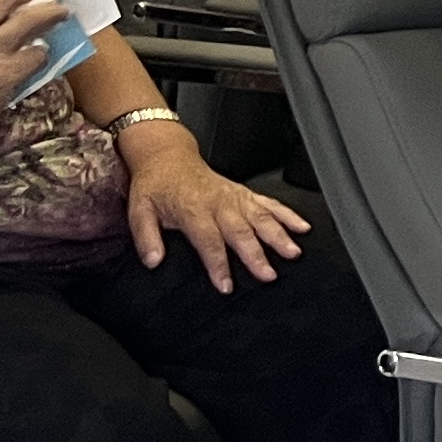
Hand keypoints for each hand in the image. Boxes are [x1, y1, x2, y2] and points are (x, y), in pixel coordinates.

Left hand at [121, 124, 307, 290]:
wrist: (168, 157)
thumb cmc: (155, 185)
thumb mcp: (139, 210)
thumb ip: (146, 237)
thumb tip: (153, 261)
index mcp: (192, 209)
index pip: (208, 240)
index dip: (218, 264)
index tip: (226, 285)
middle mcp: (218, 202)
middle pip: (241, 231)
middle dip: (256, 254)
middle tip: (269, 274)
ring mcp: (235, 197)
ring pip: (261, 217)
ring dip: (279, 235)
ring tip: (293, 252)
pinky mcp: (244, 193)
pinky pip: (270, 203)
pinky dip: (288, 215)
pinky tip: (302, 227)